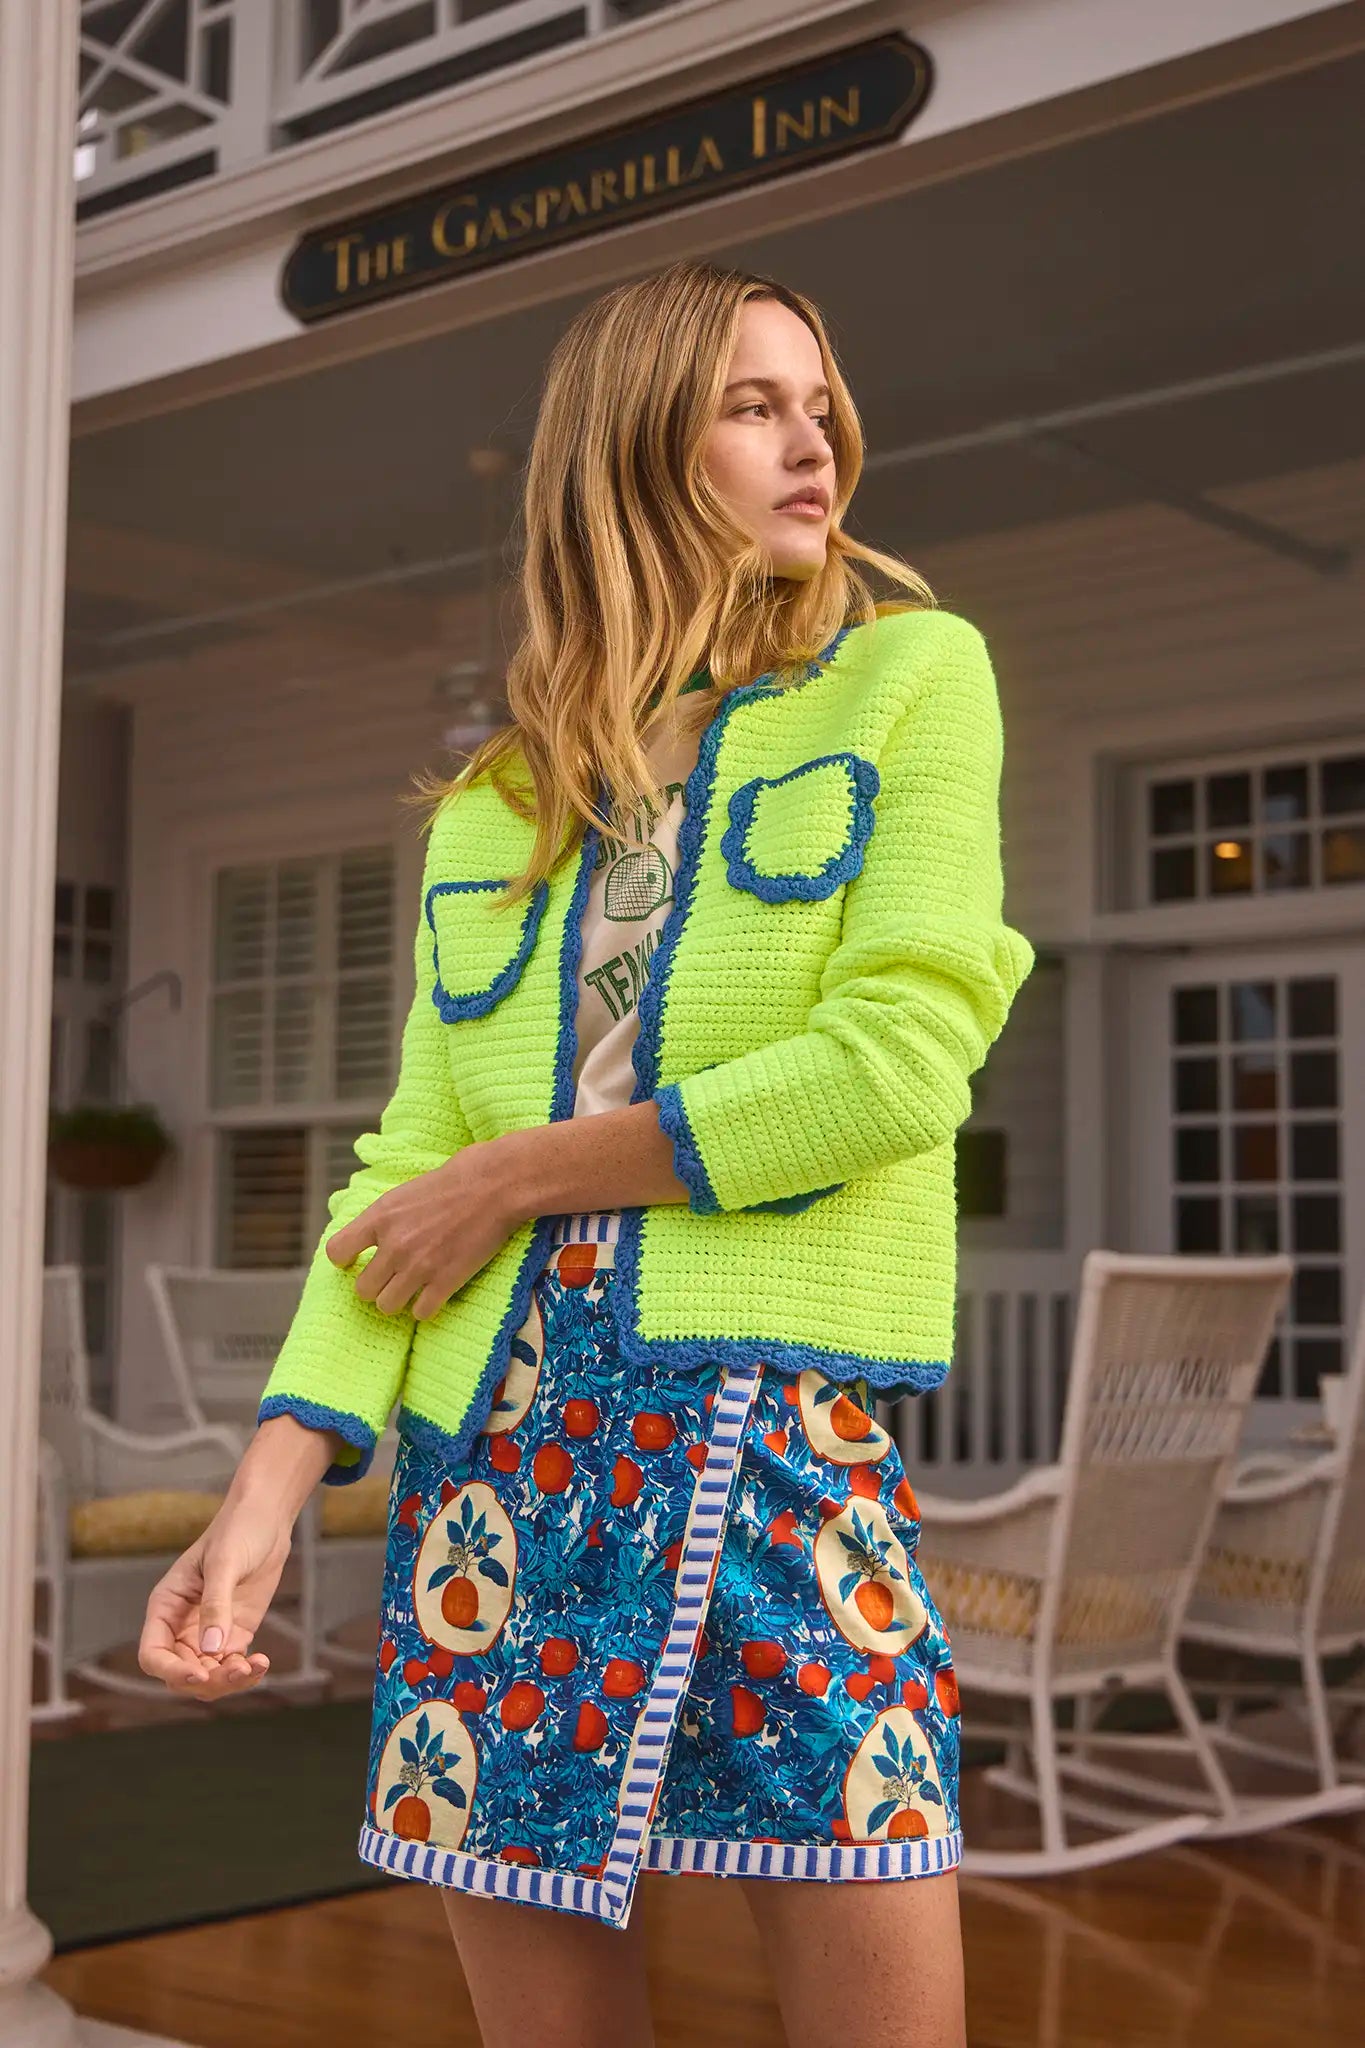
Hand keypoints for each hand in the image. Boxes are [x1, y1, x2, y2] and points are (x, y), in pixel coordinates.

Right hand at [138, 1494, 291, 1703]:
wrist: (266, 1519)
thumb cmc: (237, 1531)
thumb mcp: (224, 1564)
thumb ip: (216, 1605)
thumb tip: (211, 1650)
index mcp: (165, 1607)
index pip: (153, 1654)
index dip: (171, 1671)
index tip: (200, 1674)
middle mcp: (181, 1626)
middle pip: (180, 1673)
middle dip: (206, 1680)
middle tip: (237, 1670)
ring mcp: (208, 1633)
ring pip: (207, 1676)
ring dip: (228, 1681)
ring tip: (254, 1668)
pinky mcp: (234, 1634)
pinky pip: (232, 1665)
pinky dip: (245, 1672)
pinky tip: (262, 1663)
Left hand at [325, 1146, 518, 1319]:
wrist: (496, 1186)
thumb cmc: (457, 1178)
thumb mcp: (407, 1190)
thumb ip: (387, 1215)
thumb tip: (376, 1231)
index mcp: (380, 1217)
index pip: (337, 1251)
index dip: (345, 1260)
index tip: (357, 1261)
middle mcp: (393, 1245)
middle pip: (363, 1289)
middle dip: (376, 1286)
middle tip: (392, 1278)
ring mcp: (418, 1266)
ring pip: (387, 1306)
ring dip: (398, 1300)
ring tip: (411, 1289)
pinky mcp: (445, 1281)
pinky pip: (421, 1313)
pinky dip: (426, 1307)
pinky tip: (434, 1294)